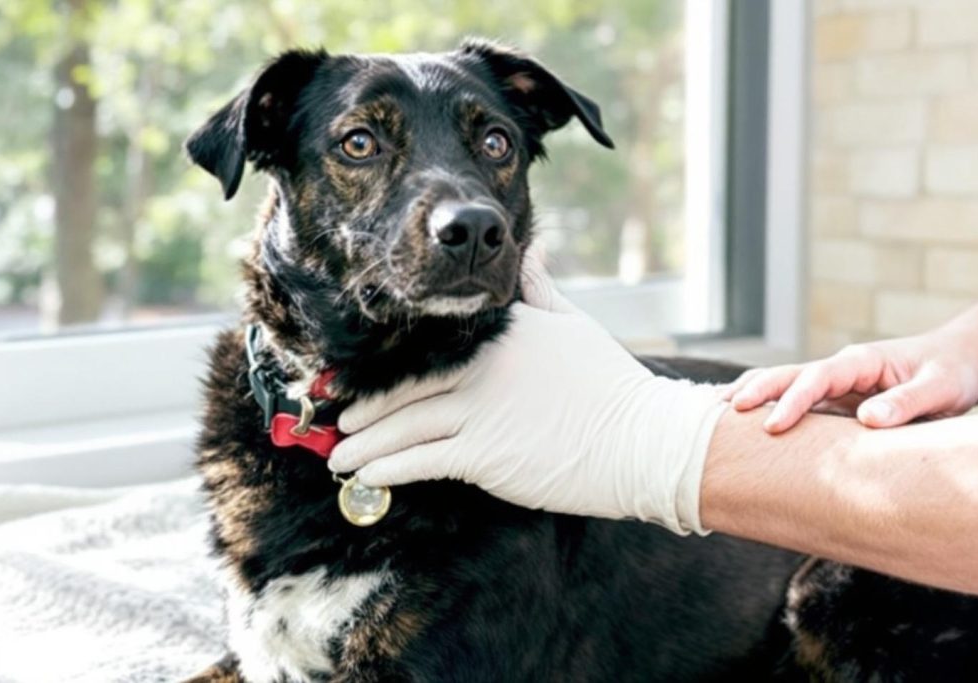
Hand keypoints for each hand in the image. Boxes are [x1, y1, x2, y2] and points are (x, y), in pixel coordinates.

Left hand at [330, 253, 727, 534]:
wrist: (643, 440)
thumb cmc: (610, 383)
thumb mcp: (573, 322)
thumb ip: (540, 287)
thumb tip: (533, 246)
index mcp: (498, 332)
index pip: (429, 346)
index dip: (389, 364)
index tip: (361, 376)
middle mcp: (481, 366)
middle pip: (405, 386)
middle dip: (364, 405)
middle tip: (333, 417)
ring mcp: (481, 409)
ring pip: (403, 425)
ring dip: (364, 442)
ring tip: (337, 455)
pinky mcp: (485, 453)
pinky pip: (421, 461)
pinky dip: (388, 469)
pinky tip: (365, 476)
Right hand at [722, 330, 977, 433]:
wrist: (958, 366)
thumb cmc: (952, 374)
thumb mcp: (941, 388)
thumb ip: (907, 402)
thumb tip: (868, 419)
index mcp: (859, 362)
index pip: (816, 378)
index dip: (793, 401)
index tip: (773, 426)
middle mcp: (838, 371)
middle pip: (785, 375)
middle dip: (754, 392)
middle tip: (723, 413)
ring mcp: (831, 387)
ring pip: (781, 387)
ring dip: (749, 397)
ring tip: (711, 415)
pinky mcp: (831, 403)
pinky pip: (792, 405)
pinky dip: (764, 412)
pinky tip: (738, 427)